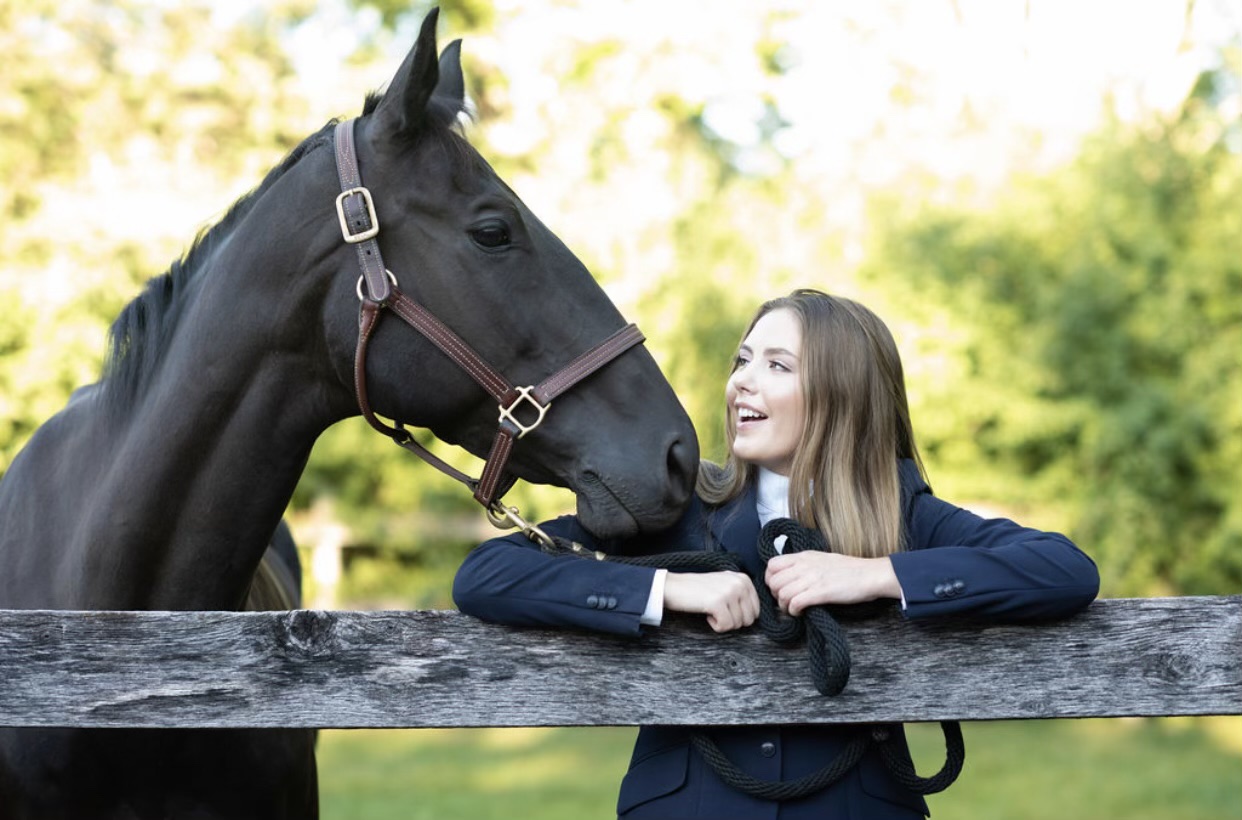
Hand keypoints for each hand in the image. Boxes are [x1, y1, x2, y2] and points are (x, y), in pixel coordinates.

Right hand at [663, 571, 758, 632]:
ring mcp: (729, 592)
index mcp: (744, 579)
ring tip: (710, 609)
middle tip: (717, 610)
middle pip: (749, 619)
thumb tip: (755, 615)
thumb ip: (742, 594)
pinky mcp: (718, 603)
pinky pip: (726, 626)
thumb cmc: (699, 590)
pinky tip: (707, 614)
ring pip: (737, 624)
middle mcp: (740, 583)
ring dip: (722, 622)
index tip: (725, 607)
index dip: (740, 616)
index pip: (756, 611)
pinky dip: (715, 625)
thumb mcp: (726, 585)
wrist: (674, 587)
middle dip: (733, 621)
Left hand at [764, 553, 901, 615]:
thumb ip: (805, 564)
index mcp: (804, 556)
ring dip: (784, 606)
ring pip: (782, 593)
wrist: (870, 575)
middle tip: (786, 602)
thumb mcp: (822, 559)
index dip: (770, 579)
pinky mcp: (821, 592)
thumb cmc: (849, 569)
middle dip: (776, 595)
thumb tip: (790, 575)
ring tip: (793, 609)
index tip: (779, 588)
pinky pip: (795, 602)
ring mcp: (812, 578)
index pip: (772, 564)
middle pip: (773, 581)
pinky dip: (794, 611)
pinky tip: (801, 613)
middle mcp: (805, 565)